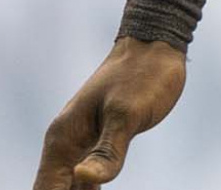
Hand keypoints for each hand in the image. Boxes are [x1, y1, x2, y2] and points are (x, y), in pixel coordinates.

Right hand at [33, 38, 186, 188]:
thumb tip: (84, 180)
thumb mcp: (128, 113)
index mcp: (64, 139)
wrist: (156, 45)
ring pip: (71, 186)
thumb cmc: (143, 74)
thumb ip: (109, 150)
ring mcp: (83, 143)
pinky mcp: (103, 140)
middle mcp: (67, 144)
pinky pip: (89, 175)